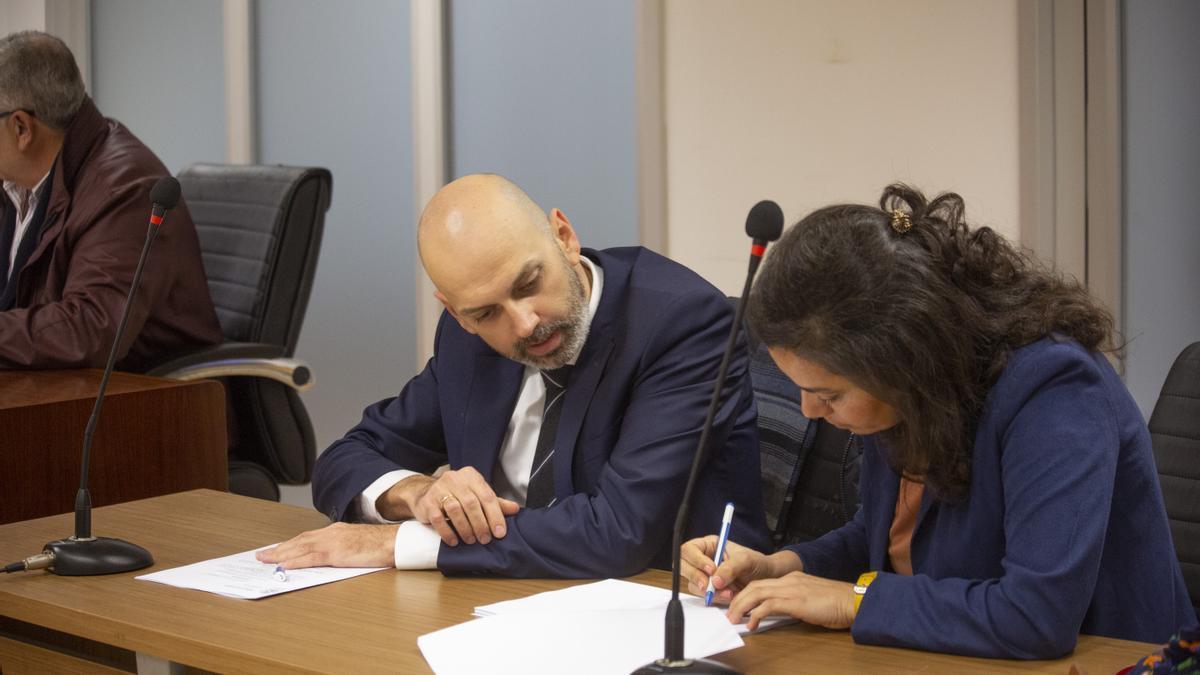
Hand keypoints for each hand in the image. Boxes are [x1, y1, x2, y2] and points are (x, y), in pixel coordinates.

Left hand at [255, 522, 397, 568]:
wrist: (395, 541)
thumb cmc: (382, 545)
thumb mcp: (358, 545)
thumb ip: (342, 549)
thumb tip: (331, 560)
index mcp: (337, 531)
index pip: (308, 537)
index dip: (290, 543)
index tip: (277, 549)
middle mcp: (331, 533)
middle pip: (299, 540)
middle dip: (280, 548)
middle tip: (262, 555)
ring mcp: (333, 541)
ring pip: (300, 547)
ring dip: (281, 554)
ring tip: (266, 559)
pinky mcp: (336, 552)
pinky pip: (311, 557)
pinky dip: (295, 561)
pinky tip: (284, 565)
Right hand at [380, 467, 519, 545]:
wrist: (424, 493)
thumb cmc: (456, 495)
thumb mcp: (476, 495)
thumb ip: (495, 502)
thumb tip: (515, 509)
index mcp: (471, 476)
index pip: (487, 495)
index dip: (495, 515)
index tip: (500, 533)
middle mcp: (454, 479)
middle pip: (471, 503)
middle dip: (480, 524)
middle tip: (485, 539)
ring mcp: (439, 489)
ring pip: (455, 510)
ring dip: (465, 528)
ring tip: (471, 540)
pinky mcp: (427, 502)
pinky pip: (438, 518)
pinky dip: (447, 532)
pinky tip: (454, 541)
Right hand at [680, 536, 801, 604]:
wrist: (767, 579)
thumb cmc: (757, 563)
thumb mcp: (746, 560)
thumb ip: (730, 567)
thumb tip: (714, 580)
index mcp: (708, 545)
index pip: (689, 550)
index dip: (696, 560)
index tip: (711, 569)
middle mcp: (702, 559)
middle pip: (682, 566)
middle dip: (695, 577)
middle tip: (709, 586)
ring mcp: (704, 576)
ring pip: (692, 583)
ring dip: (708, 591)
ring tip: (729, 592)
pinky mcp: (709, 590)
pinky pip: (702, 596)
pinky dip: (715, 598)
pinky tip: (729, 596)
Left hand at [725, 570, 856, 630]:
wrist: (854, 601)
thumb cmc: (836, 603)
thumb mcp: (810, 598)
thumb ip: (795, 600)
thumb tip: (781, 611)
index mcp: (792, 578)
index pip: (761, 583)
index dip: (746, 594)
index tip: (738, 606)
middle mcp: (789, 580)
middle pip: (754, 586)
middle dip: (738, 600)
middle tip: (729, 614)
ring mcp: (791, 589)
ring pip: (756, 593)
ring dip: (741, 606)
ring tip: (734, 619)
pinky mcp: (795, 601)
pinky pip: (768, 605)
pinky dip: (756, 614)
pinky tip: (752, 624)